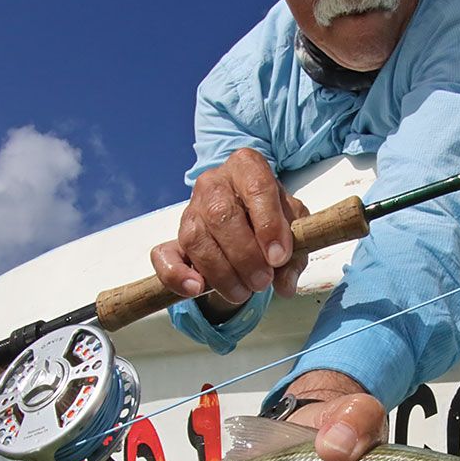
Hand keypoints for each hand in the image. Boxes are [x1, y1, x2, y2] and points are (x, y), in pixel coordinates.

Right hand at [150, 148, 308, 315]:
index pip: (257, 187)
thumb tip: (285, 284)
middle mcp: (214, 183)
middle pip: (221, 215)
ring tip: (242, 293)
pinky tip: (197, 288)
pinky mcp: (173, 237)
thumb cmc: (270, 217)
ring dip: (221, 273)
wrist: (245, 219)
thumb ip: (295, 252)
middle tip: (262, 282)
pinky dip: (177, 275)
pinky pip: (164, 256)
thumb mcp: (294, 226)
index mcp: (247, 167)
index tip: (278, 257)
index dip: (268, 225)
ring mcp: (190, 209)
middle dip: (244, 256)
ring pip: (196, 238)